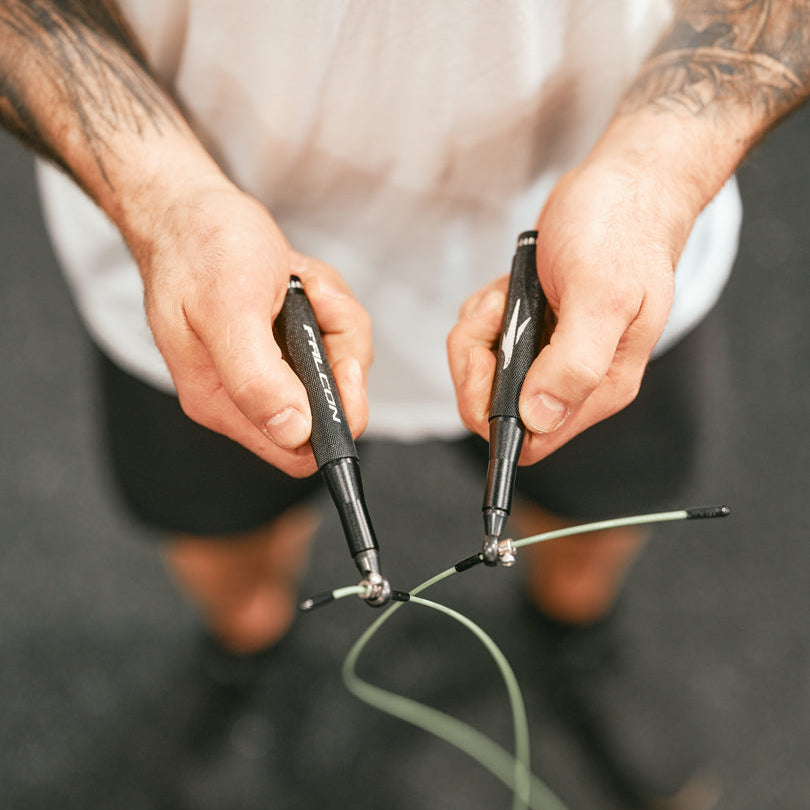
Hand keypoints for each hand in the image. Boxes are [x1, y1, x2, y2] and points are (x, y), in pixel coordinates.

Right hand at [131, 178, 371, 476]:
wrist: (188, 204)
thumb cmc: (200, 246)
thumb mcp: (230, 310)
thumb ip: (256, 379)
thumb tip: (293, 433)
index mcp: (222, 400)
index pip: (296, 452)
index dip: (333, 420)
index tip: (340, 366)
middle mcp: (244, 392)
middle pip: (328, 405)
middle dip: (338, 350)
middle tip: (314, 304)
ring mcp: (266, 366)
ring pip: (336, 364)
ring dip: (333, 317)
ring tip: (302, 282)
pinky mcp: (281, 341)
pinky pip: (330, 336)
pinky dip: (327, 303)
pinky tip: (301, 278)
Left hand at [448, 155, 694, 464]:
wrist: (624, 183)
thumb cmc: (620, 230)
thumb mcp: (601, 295)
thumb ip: (575, 364)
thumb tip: (540, 418)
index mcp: (600, 386)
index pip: (532, 440)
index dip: (495, 412)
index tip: (490, 361)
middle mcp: (576, 379)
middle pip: (497, 408)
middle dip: (478, 362)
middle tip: (497, 314)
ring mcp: (553, 356)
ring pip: (486, 374)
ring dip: (480, 333)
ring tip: (507, 296)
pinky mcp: (535, 331)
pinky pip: (486, 343)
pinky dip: (484, 316)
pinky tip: (507, 289)